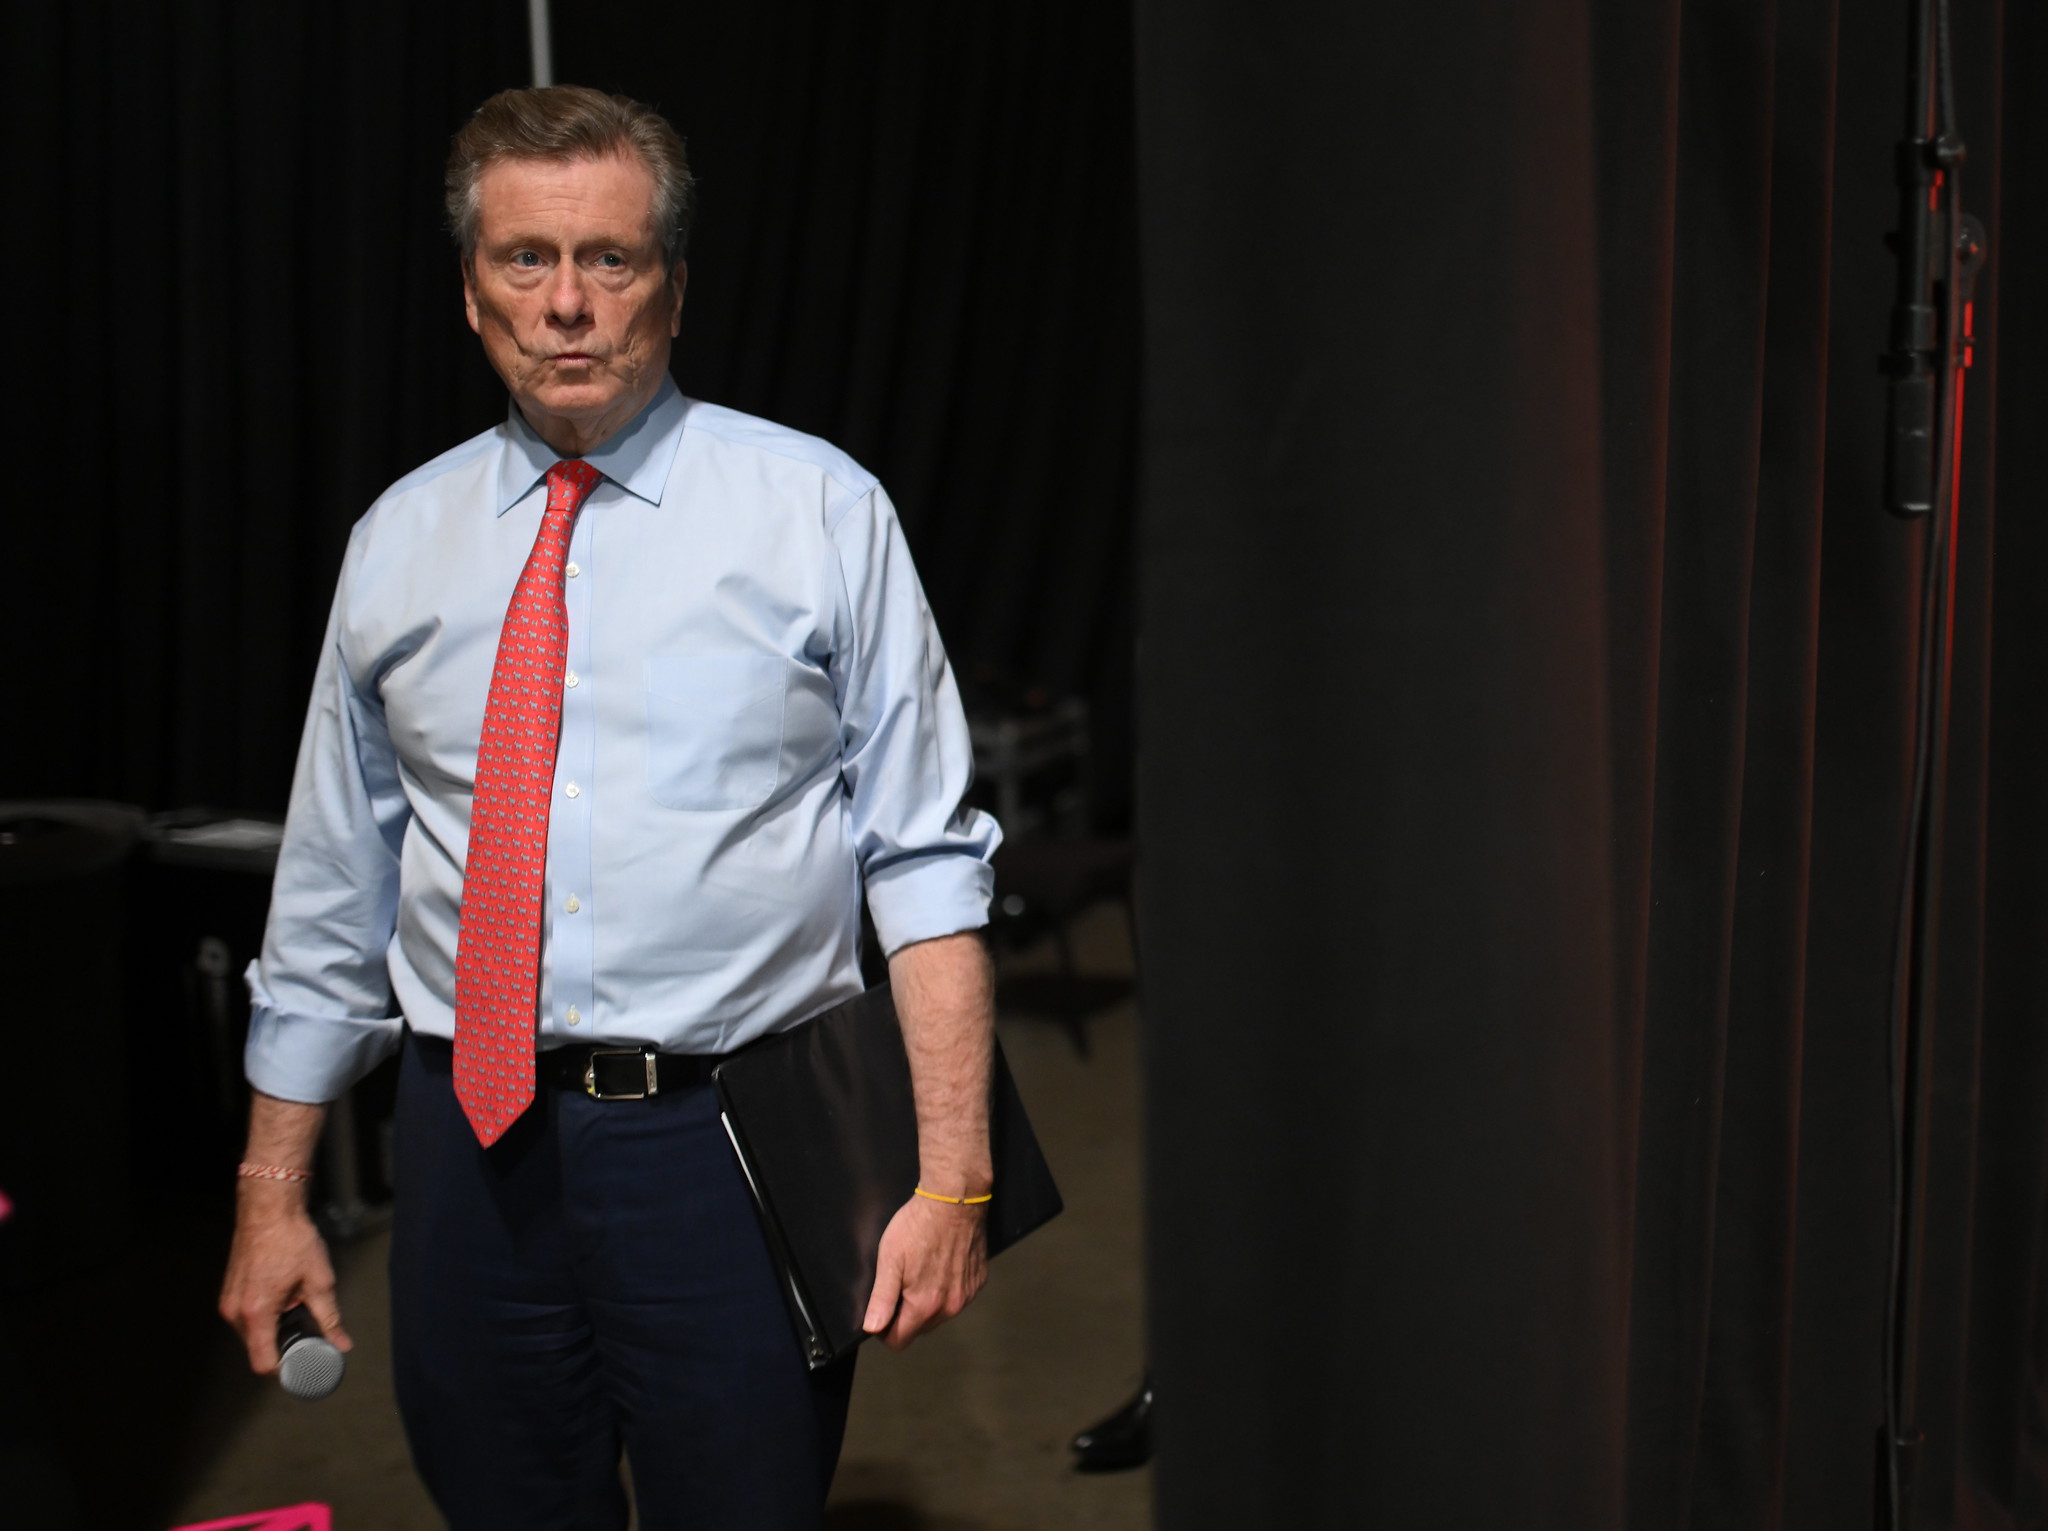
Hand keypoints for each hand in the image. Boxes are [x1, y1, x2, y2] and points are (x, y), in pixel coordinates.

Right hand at [217, 1183, 351, 1373]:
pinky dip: (265, 1319)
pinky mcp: (229, 1295)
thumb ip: (330, 1318)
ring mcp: (229, 1303)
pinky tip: (284, 1301)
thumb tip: (342, 1344)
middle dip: (283, 1348)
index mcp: (257, 1312)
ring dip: (274, 1331)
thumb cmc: (292, 1241)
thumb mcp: (319, 1281)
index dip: (285, 1370)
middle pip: (258, 1350)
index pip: (263, 1363)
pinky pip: (247, 1320)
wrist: (269, 1211)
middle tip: (309, 1337)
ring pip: (252, 1335)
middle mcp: (235, 1312)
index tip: (304, 1366)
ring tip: (297, 1310)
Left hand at [861, 1193, 988, 1349]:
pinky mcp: (979, 1280)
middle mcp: (950, 1306)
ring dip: (929, 1301)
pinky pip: (958, 1296)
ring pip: (941, 1313)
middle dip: (907, 1314)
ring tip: (922, 1269)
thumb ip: (881, 1298)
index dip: (885, 1329)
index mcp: (925, 1305)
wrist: (955, 1199)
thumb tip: (872, 1328)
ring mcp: (967, 1294)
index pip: (899, 1340)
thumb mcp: (890, 1259)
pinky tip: (941, 1264)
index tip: (882, 1309)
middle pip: (920, 1328)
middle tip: (901, 1281)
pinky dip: (948, 1287)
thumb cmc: (919, 1225)